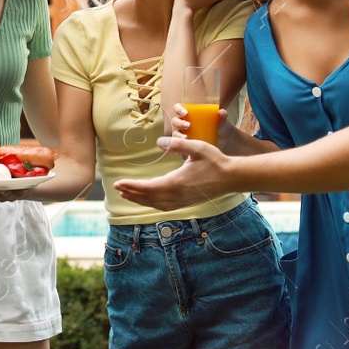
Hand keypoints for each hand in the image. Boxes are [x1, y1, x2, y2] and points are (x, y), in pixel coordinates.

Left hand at [113, 136, 235, 209]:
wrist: (231, 178)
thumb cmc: (215, 160)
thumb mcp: (197, 147)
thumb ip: (177, 145)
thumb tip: (158, 142)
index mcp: (177, 182)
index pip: (148, 187)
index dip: (131, 186)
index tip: (118, 183)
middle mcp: (177, 195)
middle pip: (148, 197)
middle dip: (131, 193)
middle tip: (117, 188)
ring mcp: (182, 201)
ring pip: (156, 204)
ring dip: (140, 200)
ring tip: (127, 195)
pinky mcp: (187, 202)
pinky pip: (165, 206)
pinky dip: (153, 204)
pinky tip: (148, 200)